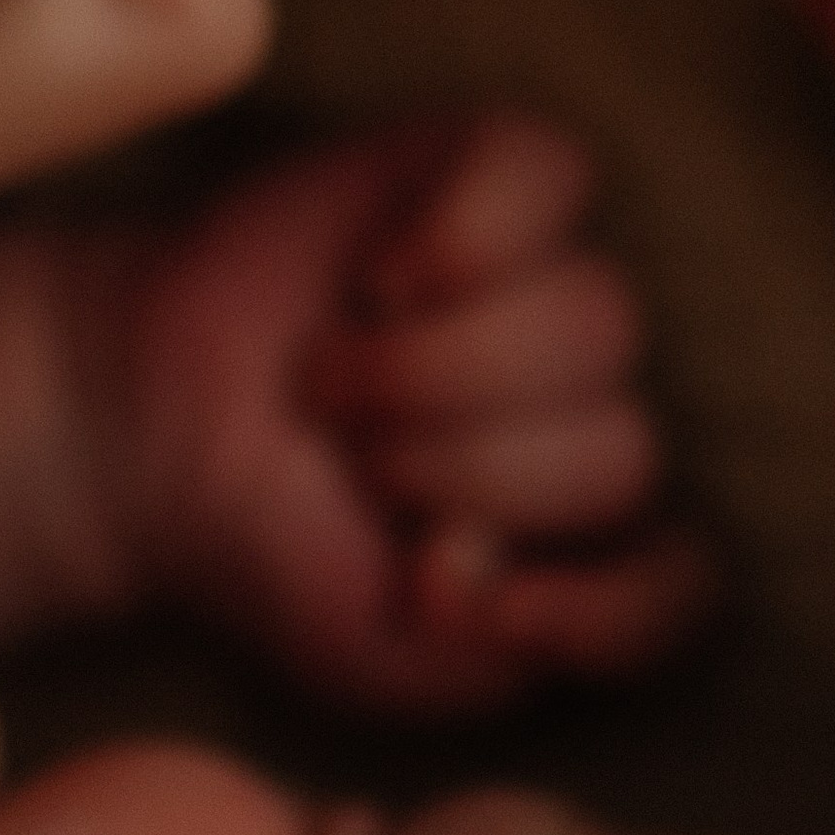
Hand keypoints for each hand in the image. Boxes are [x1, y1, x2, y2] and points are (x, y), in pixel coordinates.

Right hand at [103, 115, 712, 711]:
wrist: (150, 426)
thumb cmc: (277, 541)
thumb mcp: (373, 659)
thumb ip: (475, 662)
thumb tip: (489, 569)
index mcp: (589, 542)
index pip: (683, 584)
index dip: (590, 603)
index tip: (438, 581)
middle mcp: (595, 410)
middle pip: (625, 450)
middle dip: (467, 472)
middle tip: (353, 462)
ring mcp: (557, 282)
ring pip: (594, 322)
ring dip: (439, 366)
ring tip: (337, 379)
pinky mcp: (497, 172)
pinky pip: (550, 174)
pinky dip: (463, 235)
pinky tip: (381, 275)